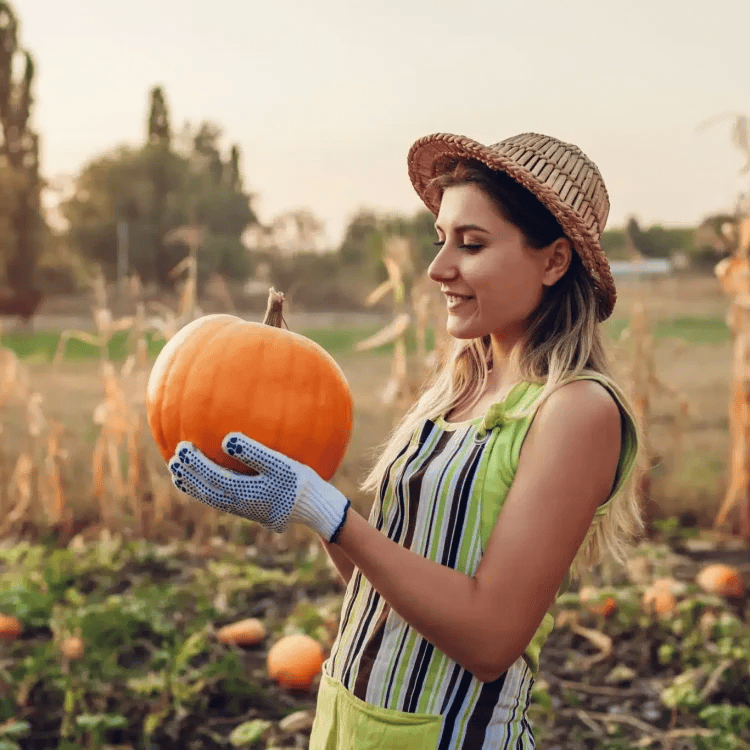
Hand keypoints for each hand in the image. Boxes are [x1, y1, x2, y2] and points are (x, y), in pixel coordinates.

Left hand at [168, 432, 350, 542]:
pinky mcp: (251, 510)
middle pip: (206, 491)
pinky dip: (208, 490)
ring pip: (211, 499)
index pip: (210, 478)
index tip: (181, 447)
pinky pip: (222, 500)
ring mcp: (244, 510)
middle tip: (173, 459)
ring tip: (179, 474)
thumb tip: (226, 439)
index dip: (194, 464)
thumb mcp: (280, 464)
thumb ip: (253, 452)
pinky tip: (209, 480)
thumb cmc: (300, 482)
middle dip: (189, 476)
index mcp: (242, 493)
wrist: (316, 508)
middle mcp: (239, 505)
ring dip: (194, 486)